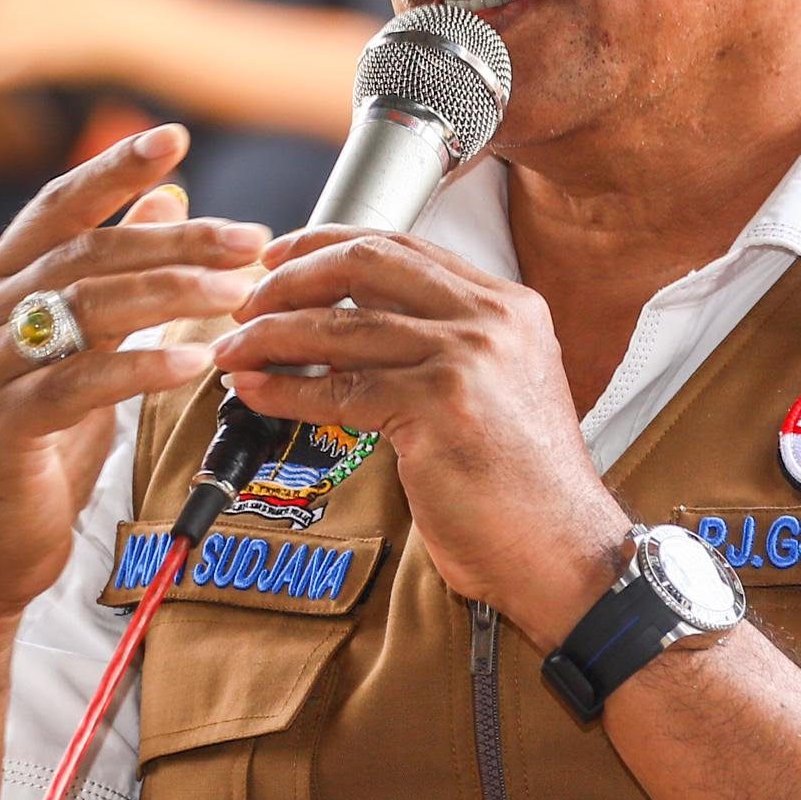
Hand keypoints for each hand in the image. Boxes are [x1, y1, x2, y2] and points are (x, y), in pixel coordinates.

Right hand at [0, 124, 269, 624]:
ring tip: (238, 293)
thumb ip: (113, 277)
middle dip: (178, 239)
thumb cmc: (27, 452)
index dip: (115, 170)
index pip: (59, 207)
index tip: (175, 138)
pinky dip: (141, 366)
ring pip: (87, 307)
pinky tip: (194, 361)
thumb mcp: (74, 352)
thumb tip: (167, 199)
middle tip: (251, 239)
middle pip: (87, 252)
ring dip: (174, 294)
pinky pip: (79, 382)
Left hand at [211, 231, 625, 640]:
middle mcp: (493, 320)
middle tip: (249, 300)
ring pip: (342, 325)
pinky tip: (256, 391)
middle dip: (293, 276)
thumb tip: (349, 335)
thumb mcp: (497, 391)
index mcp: (510, 307)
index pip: (403, 248)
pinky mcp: (439, 406)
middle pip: (369, 263)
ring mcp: (468, 359)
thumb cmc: (527, 490)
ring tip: (235, 350)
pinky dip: (285, 388)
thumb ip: (441, 350)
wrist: (565, 553)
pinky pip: (339, 387)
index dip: (330, 245)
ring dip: (273, 334)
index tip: (284, 258)